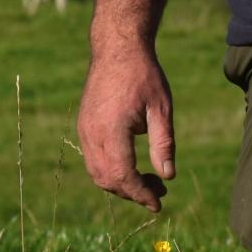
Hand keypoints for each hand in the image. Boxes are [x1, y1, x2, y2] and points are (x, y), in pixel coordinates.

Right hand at [77, 42, 175, 209]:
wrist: (117, 48)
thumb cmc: (144, 75)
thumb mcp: (161, 108)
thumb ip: (164, 144)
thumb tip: (168, 176)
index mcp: (112, 130)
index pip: (124, 176)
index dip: (141, 194)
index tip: (159, 203)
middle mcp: (92, 133)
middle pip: (107, 180)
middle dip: (132, 192)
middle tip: (160, 192)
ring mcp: (84, 130)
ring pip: (97, 172)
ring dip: (121, 184)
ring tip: (149, 181)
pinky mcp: (84, 126)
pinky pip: (93, 159)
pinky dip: (111, 171)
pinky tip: (132, 166)